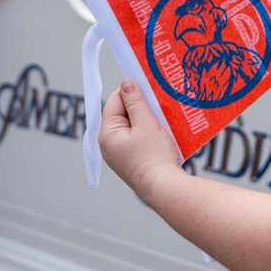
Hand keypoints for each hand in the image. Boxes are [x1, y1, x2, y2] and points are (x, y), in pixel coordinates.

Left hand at [99, 79, 182, 197]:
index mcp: (107, 134)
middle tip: (157, 102)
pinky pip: (136, 138)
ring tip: (161, 116)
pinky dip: (147, 131)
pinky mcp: (130, 160)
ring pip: (130, 126)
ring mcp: (118, 154)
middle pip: (121, 114)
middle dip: (139, 106)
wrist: (164, 188)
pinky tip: (160, 130)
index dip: (130, 91)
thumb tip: (125, 83)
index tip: (148, 87)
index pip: (114, 101)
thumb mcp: (146, 124)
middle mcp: (108, 144)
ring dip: (145, 118)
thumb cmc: (154, 156)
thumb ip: (135, 102)